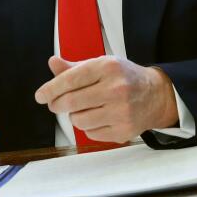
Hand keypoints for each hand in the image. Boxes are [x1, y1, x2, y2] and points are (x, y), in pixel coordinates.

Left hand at [34, 55, 178, 143]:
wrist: (156, 95)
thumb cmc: (124, 78)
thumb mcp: (102, 65)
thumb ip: (74, 67)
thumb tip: (52, 63)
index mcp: (108, 67)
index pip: (71, 79)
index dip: (51, 89)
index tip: (40, 96)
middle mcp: (116, 89)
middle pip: (70, 102)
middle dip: (56, 104)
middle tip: (55, 104)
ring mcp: (121, 112)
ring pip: (78, 120)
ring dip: (74, 115)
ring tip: (85, 108)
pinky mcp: (123, 131)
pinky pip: (90, 133)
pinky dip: (88, 127)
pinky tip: (99, 117)